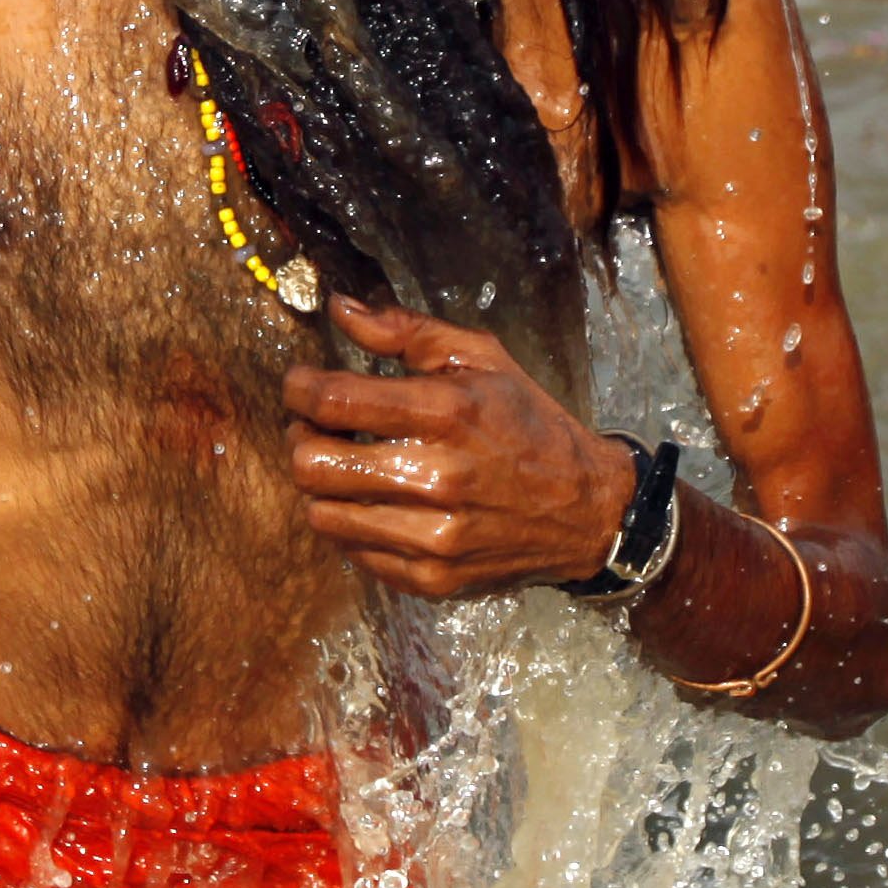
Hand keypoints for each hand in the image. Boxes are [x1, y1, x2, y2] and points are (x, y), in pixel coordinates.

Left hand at [283, 294, 637, 599]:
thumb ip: (406, 331)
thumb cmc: (529, 423)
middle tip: (313, 427)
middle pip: (313, 464)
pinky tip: (372, 501)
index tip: (300, 383)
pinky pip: (353, 552)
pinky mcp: (432, 578)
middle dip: (299, 438)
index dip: (299, 389)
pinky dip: (350, 523)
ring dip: (320, 485)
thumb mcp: (481, 358)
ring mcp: (433, 538)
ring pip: (322, 514)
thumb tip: (338, 308)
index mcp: (448, 414)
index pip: (334, 401)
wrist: (588, 510)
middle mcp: (437, 479)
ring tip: (342, 464)